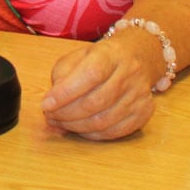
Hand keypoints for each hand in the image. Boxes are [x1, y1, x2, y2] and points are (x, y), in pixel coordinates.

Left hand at [41, 36, 155, 140]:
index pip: (89, 75)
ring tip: (59, 123)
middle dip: (66, 114)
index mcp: (110, 54)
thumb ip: (62, 75)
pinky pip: (115, 131)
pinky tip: (79, 129)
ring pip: (104, 120)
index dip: (66, 93)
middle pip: (96, 102)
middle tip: (49, 116)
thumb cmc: (100, 58)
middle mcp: (129, 74)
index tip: (46, 104)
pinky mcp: (143, 112)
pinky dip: (92, 134)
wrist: (137, 57)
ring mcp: (139, 95)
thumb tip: (52, 103)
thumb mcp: (77, 56)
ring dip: (76, 126)